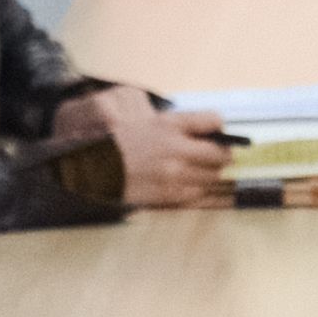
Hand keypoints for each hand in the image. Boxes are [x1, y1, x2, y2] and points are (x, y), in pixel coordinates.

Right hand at [105, 103, 231, 209]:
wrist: (95, 169)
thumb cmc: (124, 143)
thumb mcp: (151, 121)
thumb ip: (182, 124)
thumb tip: (217, 128)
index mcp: (170, 124)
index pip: (213, 120)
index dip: (220, 128)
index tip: (221, 134)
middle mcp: (175, 149)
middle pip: (221, 154)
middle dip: (223, 155)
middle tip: (218, 157)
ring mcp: (174, 175)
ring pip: (214, 177)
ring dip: (212, 174)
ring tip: (201, 172)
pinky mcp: (170, 196)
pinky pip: (201, 194)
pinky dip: (202, 190)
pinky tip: (194, 186)